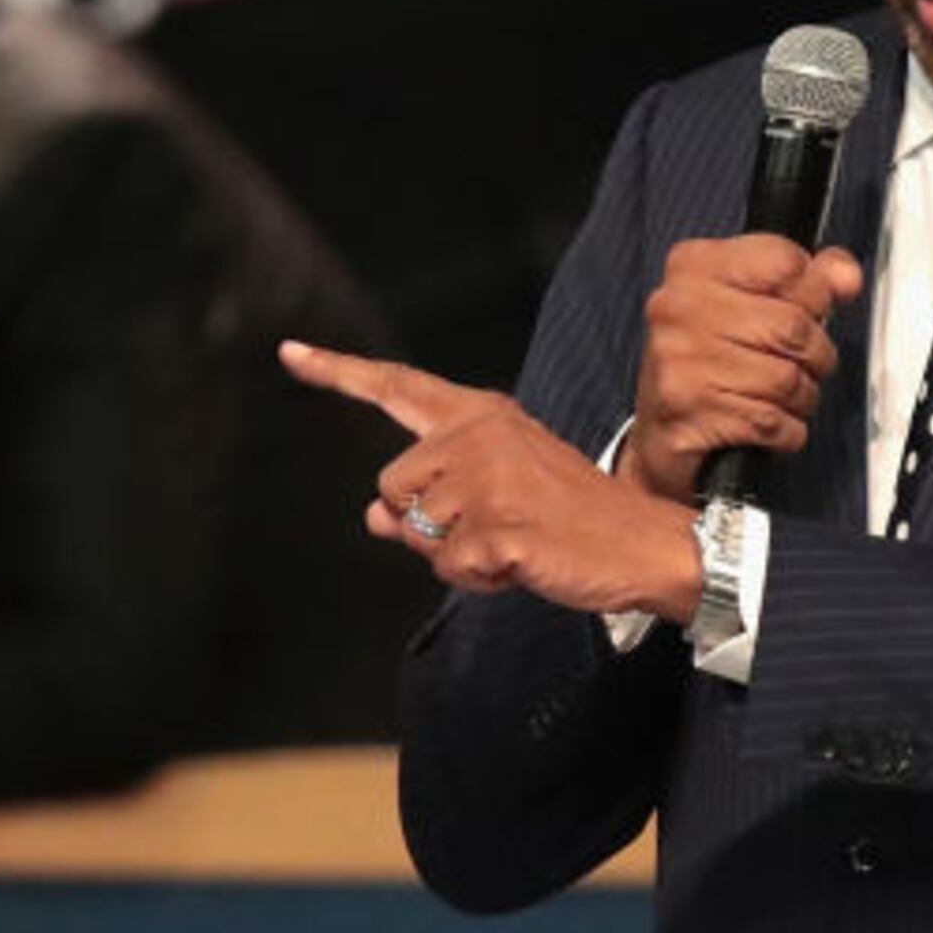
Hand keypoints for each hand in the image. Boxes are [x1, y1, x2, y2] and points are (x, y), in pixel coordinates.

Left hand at [282, 343, 704, 619]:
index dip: (338, 372)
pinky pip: (449, 569)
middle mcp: (478, 436)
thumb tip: (374, 518)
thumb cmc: (570, 516)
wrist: (642, 543)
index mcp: (482, 414)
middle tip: (495, 524)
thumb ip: (432, 494)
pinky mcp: (497, 529)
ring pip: (417, 533)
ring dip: (455, 554)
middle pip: (393, 487)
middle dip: (427, 522)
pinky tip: (522, 563)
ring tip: (513, 542)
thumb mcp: (498, 489)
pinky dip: (480, 579)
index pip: (399, 387)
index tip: (290, 353)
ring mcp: (487, 481)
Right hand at [623, 236, 865, 504]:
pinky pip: (773, 422)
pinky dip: (787, 430)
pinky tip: (768, 422)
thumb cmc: (710, 359)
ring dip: (802, 396)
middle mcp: (678, 307)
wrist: (661, 428)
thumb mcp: (753, 301)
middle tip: (803, 362)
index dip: (815, 293)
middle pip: (793, 325)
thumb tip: (846, 277)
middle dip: (816, 353)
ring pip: (787, 378)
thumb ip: (810, 280)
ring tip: (784, 396)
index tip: (807, 310)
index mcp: (693, 266)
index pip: (787, 263)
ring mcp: (678, 359)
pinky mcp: (688, 410)